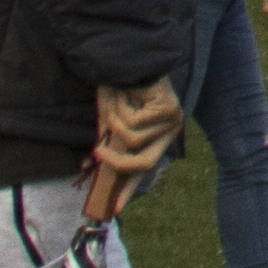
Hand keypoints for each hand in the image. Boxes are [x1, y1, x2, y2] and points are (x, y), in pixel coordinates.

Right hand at [79, 80, 181, 228]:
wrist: (129, 58)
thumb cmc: (120, 88)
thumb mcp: (111, 120)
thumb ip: (109, 142)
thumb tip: (94, 167)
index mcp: (157, 136)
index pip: (145, 168)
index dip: (129, 189)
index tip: (115, 209)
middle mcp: (169, 131)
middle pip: (144, 164)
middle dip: (117, 162)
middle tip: (98, 153)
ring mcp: (173, 121)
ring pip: (134, 141)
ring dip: (115, 123)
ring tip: (116, 104)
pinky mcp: (171, 109)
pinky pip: (136, 123)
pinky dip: (122, 111)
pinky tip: (127, 94)